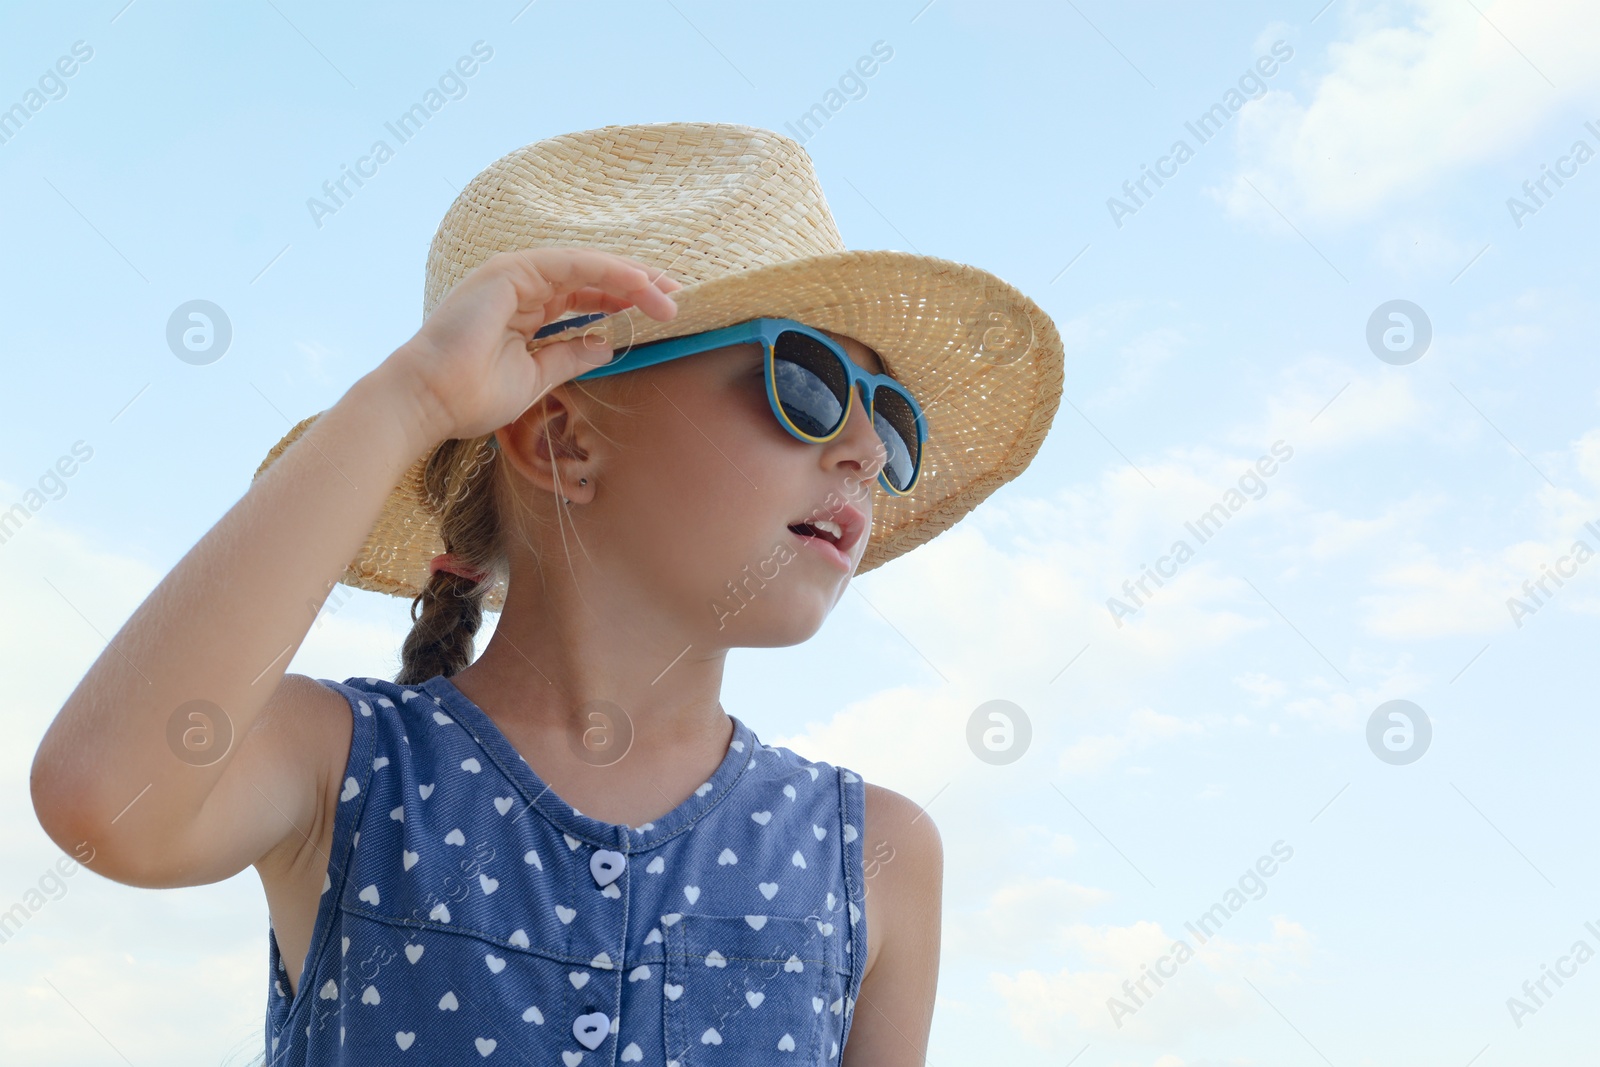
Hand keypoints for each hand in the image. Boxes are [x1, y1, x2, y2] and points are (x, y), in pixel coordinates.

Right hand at [382, 248, 681, 444]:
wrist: (430, 401)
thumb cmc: (472, 396)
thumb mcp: (538, 377)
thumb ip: (570, 356)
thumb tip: (605, 344)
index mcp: (526, 310)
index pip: (585, 297)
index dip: (624, 299)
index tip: (663, 311)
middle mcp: (522, 287)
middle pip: (592, 276)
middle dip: (637, 283)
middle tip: (679, 293)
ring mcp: (516, 275)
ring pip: (587, 266)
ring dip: (631, 277)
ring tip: (668, 292)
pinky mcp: (512, 271)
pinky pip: (572, 264)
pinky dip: (608, 270)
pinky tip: (639, 282)